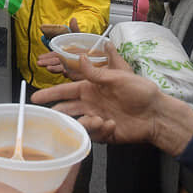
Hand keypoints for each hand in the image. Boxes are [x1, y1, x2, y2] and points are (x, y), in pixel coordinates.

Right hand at [30, 45, 192, 155]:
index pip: (65, 91)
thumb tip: (78, 57)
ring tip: (98, 119)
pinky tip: (112, 124)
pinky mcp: (104, 133)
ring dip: (84, 123)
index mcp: (92, 88)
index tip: (35, 99)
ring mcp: (97, 118)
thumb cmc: (140, 91)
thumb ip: (96, 72)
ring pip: (77, 123)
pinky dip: (100, 130)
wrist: (157, 113)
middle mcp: (91, 103)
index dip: (50, 94)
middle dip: (57, 114)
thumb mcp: (118, 77)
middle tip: (48, 119)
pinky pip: (92, 135)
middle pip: (66, 109)